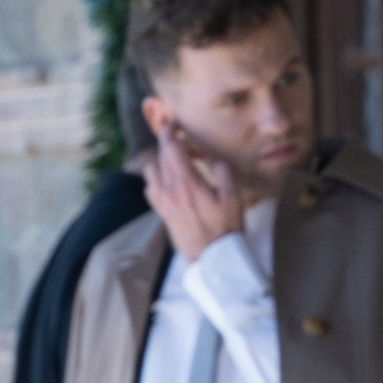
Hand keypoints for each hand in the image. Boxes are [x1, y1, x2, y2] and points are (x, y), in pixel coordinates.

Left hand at [142, 121, 257, 258]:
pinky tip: (169, 182)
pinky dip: (156, 179)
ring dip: (160, 161)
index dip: (169, 131)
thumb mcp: (233, 196)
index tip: (173, 123)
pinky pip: (151, 189)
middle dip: (167, 144)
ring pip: (150, 172)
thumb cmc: (226, 228)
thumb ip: (222, 171)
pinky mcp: (162, 214)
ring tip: (175, 161)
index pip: (170, 148)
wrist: (213, 259)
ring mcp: (163, 203)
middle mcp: (169, 191)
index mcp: (186, 183)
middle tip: (179, 140)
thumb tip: (211, 159)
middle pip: (159, 157)